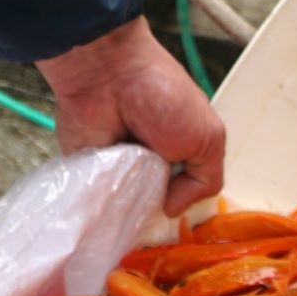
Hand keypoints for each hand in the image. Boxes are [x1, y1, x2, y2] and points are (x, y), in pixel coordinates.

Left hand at [38, 16, 225, 214]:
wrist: (109, 73)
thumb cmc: (163, 95)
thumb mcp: (208, 138)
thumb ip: (205, 180)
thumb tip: (172, 210)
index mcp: (181, 153)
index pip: (186, 194)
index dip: (185, 207)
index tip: (182, 222)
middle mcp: (150, 165)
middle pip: (156, 208)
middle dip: (157, 214)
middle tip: (155, 213)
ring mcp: (118, 171)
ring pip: (127, 209)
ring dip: (131, 209)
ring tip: (131, 202)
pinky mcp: (88, 173)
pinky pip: (97, 200)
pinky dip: (102, 203)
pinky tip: (108, 202)